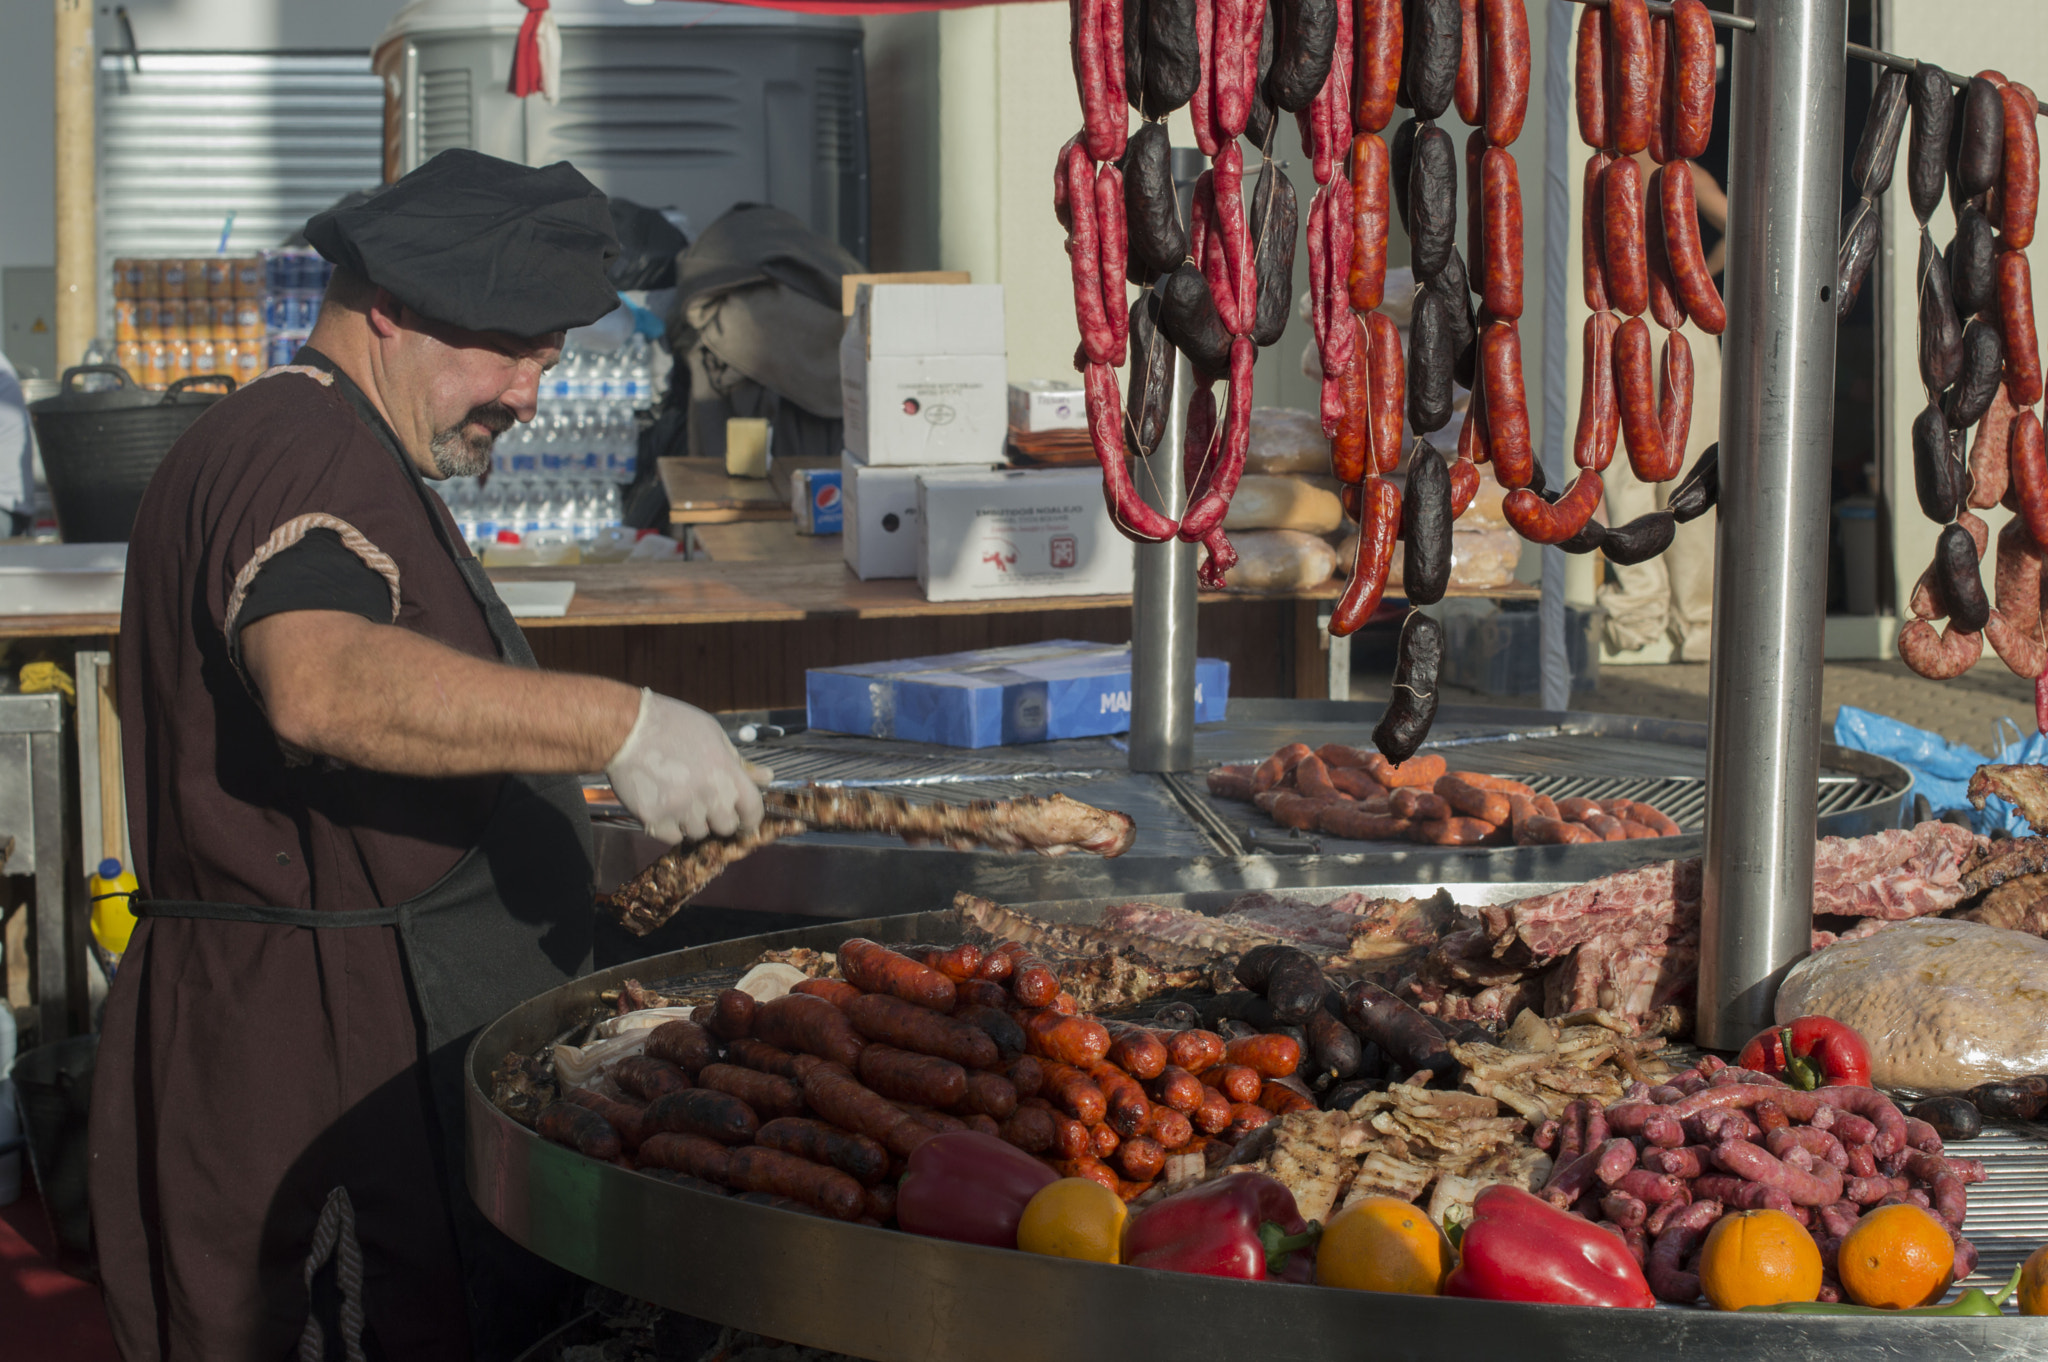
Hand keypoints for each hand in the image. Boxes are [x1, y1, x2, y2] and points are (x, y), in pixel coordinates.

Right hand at [604, 689, 771, 841]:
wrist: (626, 729)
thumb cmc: (672, 726)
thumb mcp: (713, 735)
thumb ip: (739, 762)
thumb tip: (767, 777)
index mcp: (727, 772)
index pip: (753, 811)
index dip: (750, 818)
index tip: (744, 819)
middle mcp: (708, 794)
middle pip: (726, 827)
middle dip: (719, 818)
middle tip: (704, 803)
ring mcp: (681, 809)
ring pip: (698, 833)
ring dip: (692, 822)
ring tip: (678, 797)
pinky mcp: (655, 819)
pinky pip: (671, 837)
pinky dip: (669, 827)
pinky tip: (662, 804)